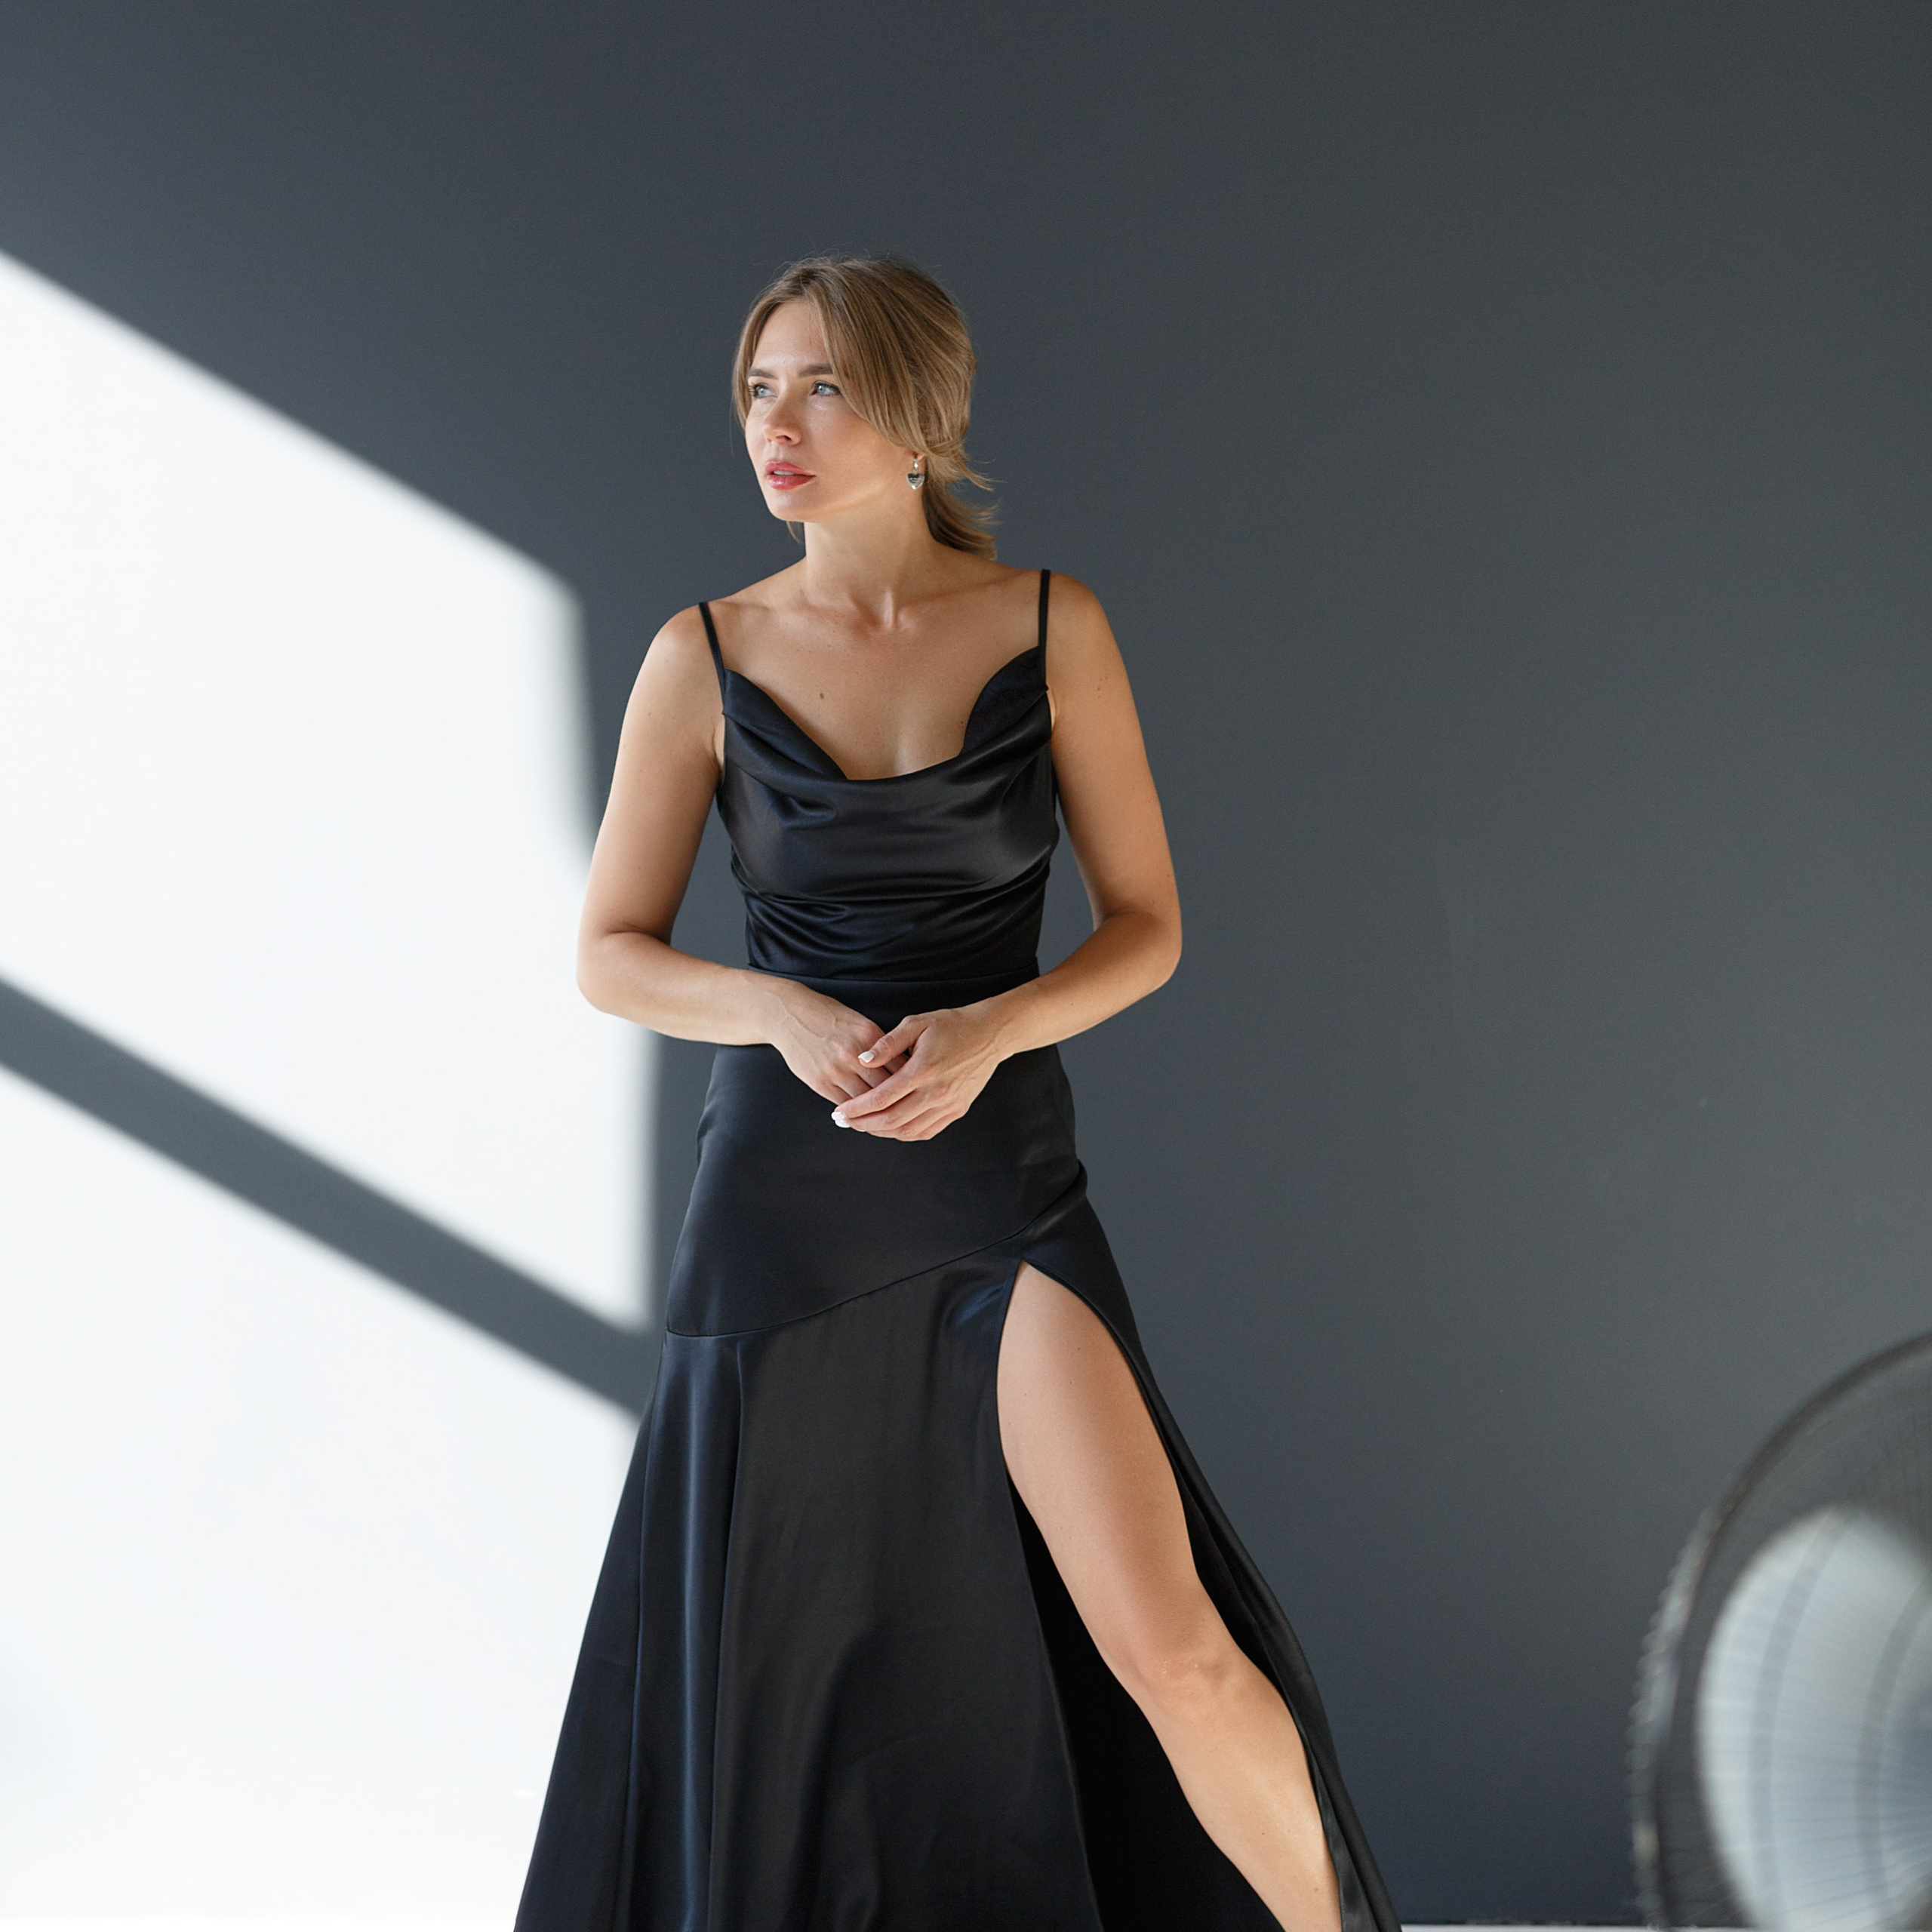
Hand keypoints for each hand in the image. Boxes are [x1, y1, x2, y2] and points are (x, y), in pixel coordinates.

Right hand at [765, 982, 909, 1103]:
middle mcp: (854, 1053)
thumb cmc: (829, 1017)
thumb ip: (881, 1046)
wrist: (790, 1014)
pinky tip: (865, 1117)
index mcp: (869, 1035)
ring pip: (866, 1101)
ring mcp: (835, 1069)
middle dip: (899, 1101)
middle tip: (909, 1111)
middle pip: (886, 1087)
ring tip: (889, 1119)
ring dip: (877, 1113)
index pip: (900, 1066)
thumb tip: (904, 1068)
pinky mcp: (820, 1082)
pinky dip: (856, 1113)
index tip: (919, 1091)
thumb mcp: (860, 1024)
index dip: (911, 1082)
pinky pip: (845, 1104)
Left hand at [826, 1006, 1004, 1141]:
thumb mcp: (916, 1024)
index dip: (856, 1108)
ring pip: (907, 1131)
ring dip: (881, 1132)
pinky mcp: (956, 1111)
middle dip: (862, 1124)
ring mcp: (948, 1105)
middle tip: (843, 1122)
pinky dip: (904, 1134)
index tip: (838, 1111)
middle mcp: (936, 1092)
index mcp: (922, 1070)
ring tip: (862, 1125)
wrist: (989, 1035)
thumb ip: (887, 1044)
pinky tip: (889, 1128)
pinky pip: (925, 1132)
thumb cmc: (950, 1025)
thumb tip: (862, 1060)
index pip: (881, 1098)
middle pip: (891, 1120)